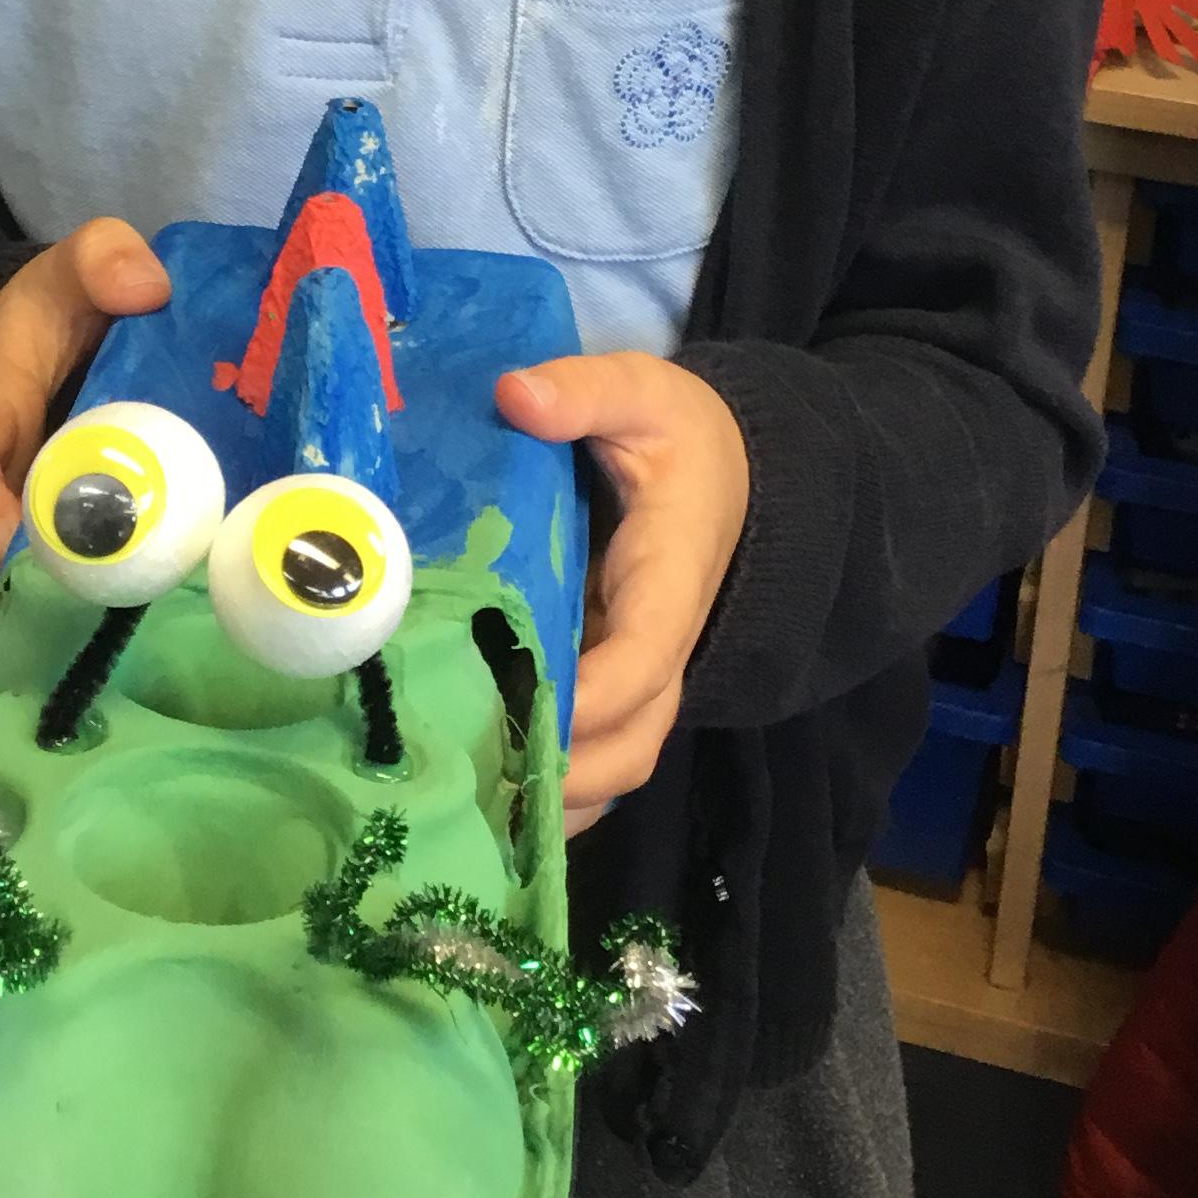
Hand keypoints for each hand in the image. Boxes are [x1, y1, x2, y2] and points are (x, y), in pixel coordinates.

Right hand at [0, 220, 169, 642]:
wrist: (32, 353)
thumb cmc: (52, 318)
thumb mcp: (71, 270)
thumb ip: (103, 257)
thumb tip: (146, 286)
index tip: (16, 544)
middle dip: (12, 604)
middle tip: (99, 618)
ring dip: (38, 634)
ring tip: (124, 640)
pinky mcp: (22, 567)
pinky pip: (24, 620)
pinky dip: (62, 639)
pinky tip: (136, 644)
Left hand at [494, 353, 749, 833]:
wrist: (729, 470)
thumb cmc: (680, 436)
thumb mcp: (642, 393)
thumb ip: (585, 391)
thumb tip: (515, 394)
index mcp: (669, 580)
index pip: (644, 657)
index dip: (594, 694)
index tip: (533, 709)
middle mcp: (660, 644)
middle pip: (634, 740)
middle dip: (570, 774)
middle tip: (476, 777)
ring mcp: (635, 672)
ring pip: (616, 763)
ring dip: (557, 798)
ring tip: (468, 807)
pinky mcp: (610, 683)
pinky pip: (593, 754)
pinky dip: (551, 791)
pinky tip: (482, 802)